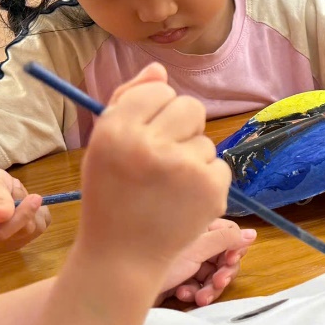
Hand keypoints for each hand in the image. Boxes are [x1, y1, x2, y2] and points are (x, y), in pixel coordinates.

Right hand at [0, 163, 51, 253]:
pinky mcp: (15, 243)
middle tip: (14, 187)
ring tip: (13, 195)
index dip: (20, 216)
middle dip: (25, 207)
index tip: (35, 198)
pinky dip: (37, 214)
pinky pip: (39, 229)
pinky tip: (22, 204)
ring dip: (32, 209)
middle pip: (19, 232)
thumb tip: (2, 216)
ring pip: (33, 231)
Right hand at [76, 64, 230, 273]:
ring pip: (205, 140)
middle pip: (190, 106)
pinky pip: (219, 165)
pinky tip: (183, 200)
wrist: (122, 255)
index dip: (154, 110)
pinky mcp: (212, 189)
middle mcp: (150, 145)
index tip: (145, 132)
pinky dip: (206, 180)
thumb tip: (159, 69)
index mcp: (116, 131)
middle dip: (182, 126)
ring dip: (192, 157)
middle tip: (162, 157)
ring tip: (167, 187)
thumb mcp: (105, 145)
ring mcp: (185, 168)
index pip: (157, 89)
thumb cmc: (111, 195)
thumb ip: (129, 101)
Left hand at [159, 219, 256, 306]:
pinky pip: (199, 286)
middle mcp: (194, 242)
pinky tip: (182, 294)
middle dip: (222, 274)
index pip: (229, 236)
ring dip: (209, 287)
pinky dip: (194, 292)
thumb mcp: (196, 249)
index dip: (233, 250)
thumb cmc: (155, 259)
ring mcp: (187, 261)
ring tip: (198, 297)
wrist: (122, 286)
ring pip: (213, 275)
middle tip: (218, 283)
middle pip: (223, 258)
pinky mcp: (180, 278)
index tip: (230, 262)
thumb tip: (252, 233)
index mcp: (198, 227)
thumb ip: (226, 240)